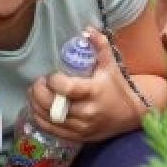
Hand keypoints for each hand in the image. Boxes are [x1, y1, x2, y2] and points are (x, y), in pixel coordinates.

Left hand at [26, 30, 140, 143]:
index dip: (53, 81)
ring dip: (36, 106)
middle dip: (39, 93)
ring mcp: (82, 127)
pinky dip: (41, 119)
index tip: (51, 75)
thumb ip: (99, 45)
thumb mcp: (111, 64)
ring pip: (50, 119)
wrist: (132, 114)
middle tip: (37, 83)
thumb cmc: (118, 86)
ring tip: (34, 94)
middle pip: (53, 105)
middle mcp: (87, 112)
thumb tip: (87, 29)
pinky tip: (38, 108)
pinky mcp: (78, 137)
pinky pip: (53, 130)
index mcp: (94, 92)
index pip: (66, 89)